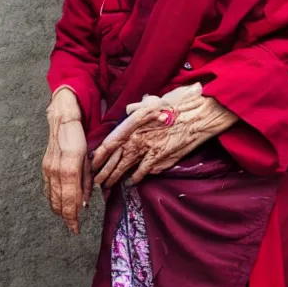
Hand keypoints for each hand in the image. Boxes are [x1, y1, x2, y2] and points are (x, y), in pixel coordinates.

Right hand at [42, 88, 91, 233]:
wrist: (62, 118)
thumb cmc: (80, 136)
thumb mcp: (89, 158)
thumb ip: (86, 181)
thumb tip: (85, 202)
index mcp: (70, 168)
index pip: (71, 200)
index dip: (73, 217)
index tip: (76, 229)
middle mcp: (57, 170)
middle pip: (59, 202)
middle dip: (66, 217)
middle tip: (73, 228)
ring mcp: (48, 168)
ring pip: (51, 197)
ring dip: (59, 210)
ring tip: (66, 219)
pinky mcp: (45, 166)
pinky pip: (47, 188)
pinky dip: (53, 199)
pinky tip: (57, 204)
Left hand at [91, 84, 237, 187]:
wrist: (196, 115)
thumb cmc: (177, 105)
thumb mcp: (155, 101)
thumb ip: (139, 107)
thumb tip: (129, 108)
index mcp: (133, 123)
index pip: (110, 141)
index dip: (99, 154)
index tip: (91, 162)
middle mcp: (137, 136)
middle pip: (114, 157)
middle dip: (103, 170)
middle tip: (94, 181)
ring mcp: (147, 148)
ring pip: (125, 166)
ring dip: (114, 177)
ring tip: (106, 185)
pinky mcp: (159, 158)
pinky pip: (143, 171)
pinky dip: (136, 177)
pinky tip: (131, 182)